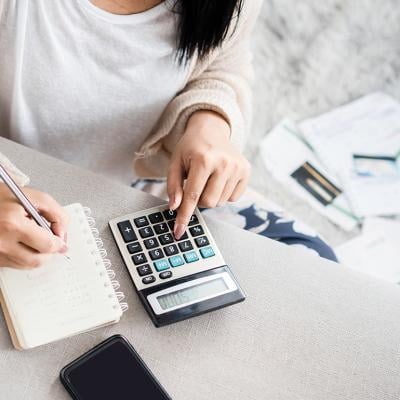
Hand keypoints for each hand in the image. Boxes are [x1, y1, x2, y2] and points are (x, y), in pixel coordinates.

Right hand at [0, 183, 68, 268]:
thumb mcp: (31, 196)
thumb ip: (54, 212)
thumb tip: (62, 232)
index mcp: (12, 224)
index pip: (48, 245)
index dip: (59, 242)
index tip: (60, 239)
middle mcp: (1, 242)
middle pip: (38, 259)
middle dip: (49, 250)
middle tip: (51, 240)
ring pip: (27, 265)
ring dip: (37, 254)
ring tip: (35, 239)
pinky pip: (15, 265)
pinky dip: (23, 256)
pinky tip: (21, 243)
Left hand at [167, 110, 250, 238]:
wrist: (211, 129)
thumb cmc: (190, 147)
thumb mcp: (175, 163)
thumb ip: (173, 186)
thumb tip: (175, 208)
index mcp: (204, 159)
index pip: (193, 196)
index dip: (184, 216)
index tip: (178, 232)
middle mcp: (224, 163)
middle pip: (208, 203)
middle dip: (198, 199)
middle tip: (195, 184)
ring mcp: (238, 167)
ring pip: (220, 202)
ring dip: (211, 196)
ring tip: (208, 178)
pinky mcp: (247, 171)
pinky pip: (233, 198)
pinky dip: (223, 193)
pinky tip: (219, 178)